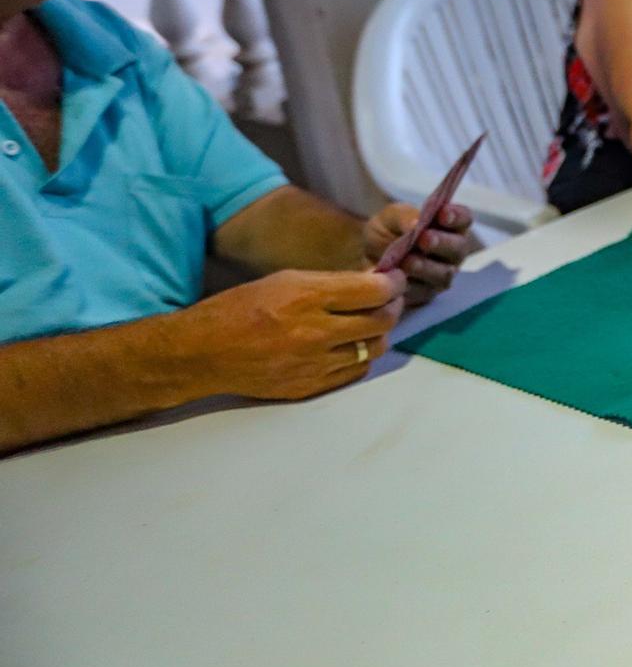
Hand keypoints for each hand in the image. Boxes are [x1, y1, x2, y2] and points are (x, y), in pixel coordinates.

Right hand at [171, 269, 405, 401]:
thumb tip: (372, 282)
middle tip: (389, 300)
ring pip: (374, 348)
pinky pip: (355, 371)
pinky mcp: (310, 386)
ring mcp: (314, 363)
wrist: (203, 353)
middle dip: (392, 306)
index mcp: (307, 297)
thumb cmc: (240, 308)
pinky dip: (360, 356)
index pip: (373, 291)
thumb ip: (330, 284)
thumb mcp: (284, 280)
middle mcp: (314, 332)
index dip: (393, 283)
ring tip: (371, 322)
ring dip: (379, 333)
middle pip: (381, 321)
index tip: (394, 279)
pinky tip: (352, 346)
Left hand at [362, 203, 473, 305]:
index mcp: (450, 226)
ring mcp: (442, 274)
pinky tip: (399, 278)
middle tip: (424, 238)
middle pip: (458, 248)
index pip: (463, 219)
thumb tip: (415, 223)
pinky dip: (412, 285)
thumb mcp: (391, 217)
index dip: (457, 216)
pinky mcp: (427, 294)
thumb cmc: (387, 231)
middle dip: (442, 243)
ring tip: (408, 261)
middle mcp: (452, 251)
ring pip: (444, 273)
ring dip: (427, 267)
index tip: (442, 214)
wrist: (366, 257)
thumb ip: (404, 216)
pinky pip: (424, 292)